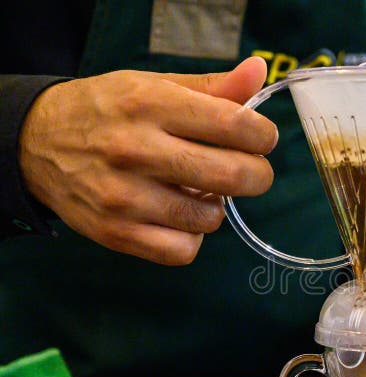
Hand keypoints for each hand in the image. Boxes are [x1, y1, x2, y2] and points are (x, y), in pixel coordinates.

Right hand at [19, 57, 276, 264]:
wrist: (36, 142)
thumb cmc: (109, 111)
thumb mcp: (154, 85)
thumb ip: (212, 86)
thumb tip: (258, 72)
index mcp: (151, 104)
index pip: (237, 125)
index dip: (263, 136)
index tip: (260, 139)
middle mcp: (136, 149)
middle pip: (234, 176)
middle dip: (257, 176)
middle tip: (249, 171)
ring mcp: (124, 197)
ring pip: (211, 217)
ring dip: (216, 206)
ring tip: (196, 189)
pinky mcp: (116, 233)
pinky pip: (183, 251)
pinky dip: (190, 237)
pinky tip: (178, 216)